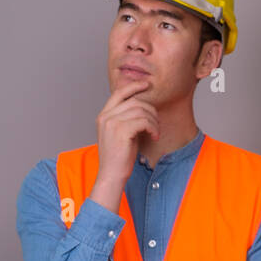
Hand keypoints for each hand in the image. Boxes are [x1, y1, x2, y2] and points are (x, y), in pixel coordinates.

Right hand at [94, 78, 159, 192]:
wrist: (111, 175)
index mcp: (103, 116)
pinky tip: (154, 136)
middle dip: (150, 110)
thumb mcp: (121, 133)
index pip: (119, 93)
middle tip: (157, 123)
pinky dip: (153, 127)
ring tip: (155, 132)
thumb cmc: (119, 157)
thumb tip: (144, 107)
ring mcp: (112, 123)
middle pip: (134, 102)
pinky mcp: (121, 131)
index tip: (147, 85)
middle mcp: (106, 117)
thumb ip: (127, 118)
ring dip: (153, 121)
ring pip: (141, 111)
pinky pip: (144, 121)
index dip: (134, 86)